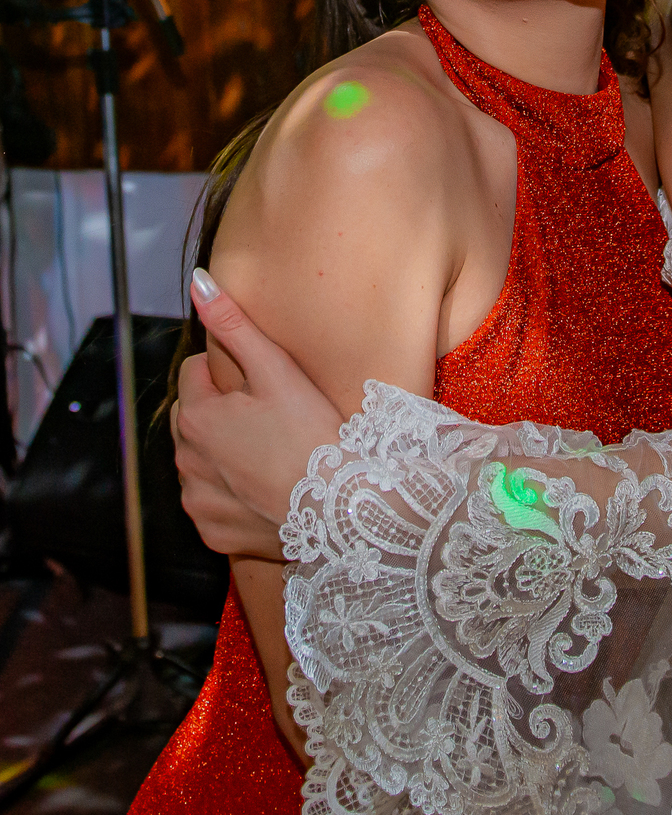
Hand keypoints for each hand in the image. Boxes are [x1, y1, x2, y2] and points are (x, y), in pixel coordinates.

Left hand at [171, 270, 343, 551]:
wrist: (342, 508)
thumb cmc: (312, 432)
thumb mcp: (276, 369)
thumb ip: (233, 324)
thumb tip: (197, 281)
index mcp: (196, 416)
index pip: (195, 373)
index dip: (232, 373)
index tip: (266, 386)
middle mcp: (185, 462)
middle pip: (194, 418)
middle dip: (222, 412)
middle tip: (272, 418)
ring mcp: (198, 502)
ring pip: (202, 461)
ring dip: (224, 454)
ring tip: (272, 453)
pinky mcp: (213, 534)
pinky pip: (214, 504)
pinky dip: (233, 496)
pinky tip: (267, 488)